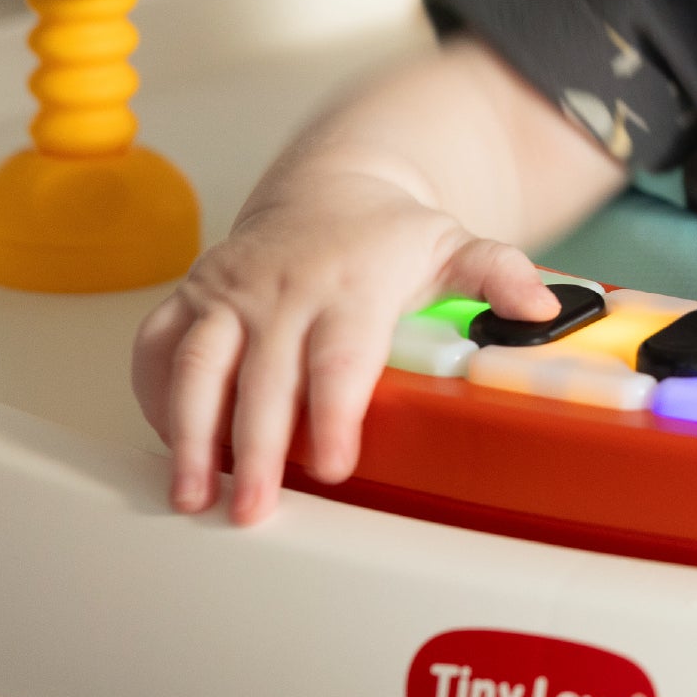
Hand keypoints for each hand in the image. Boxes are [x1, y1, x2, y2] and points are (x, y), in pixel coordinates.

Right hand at [131, 174, 556, 523]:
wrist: (330, 185)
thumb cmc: (391, 236)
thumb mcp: (455, 245)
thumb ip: (500, 276)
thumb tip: (547, 309)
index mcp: (351, 284)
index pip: (339, 356)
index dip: (333, 412)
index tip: (333, 464)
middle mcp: (282, 288)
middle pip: (261, 376)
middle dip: (254, 448)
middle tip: (254, 511)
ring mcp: (230, 291)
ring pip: (194, 364)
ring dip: (189, 433)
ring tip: (192, 495)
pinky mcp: (192, 295)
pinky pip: (155, 343)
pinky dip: (150, 394)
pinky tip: (164, 444)